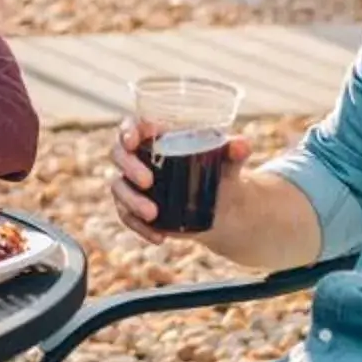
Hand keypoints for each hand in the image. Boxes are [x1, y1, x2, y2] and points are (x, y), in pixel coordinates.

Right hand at [109, 121, 245, 245]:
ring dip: (131, 200)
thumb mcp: (229, 162)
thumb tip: (243, 144)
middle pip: (118, 154)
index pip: (133, 125)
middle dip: (128, 167)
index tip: (134, 140)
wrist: (222, 207)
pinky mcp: (136, 209)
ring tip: (153, 214)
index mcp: (157, 136)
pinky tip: (159, 236)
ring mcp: (134, 184)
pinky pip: (127, 216)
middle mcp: (140, 157)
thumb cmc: (221, 173)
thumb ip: (234, 151)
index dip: (127, 130)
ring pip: (118, 187)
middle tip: (147, 181)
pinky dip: (139, 227)